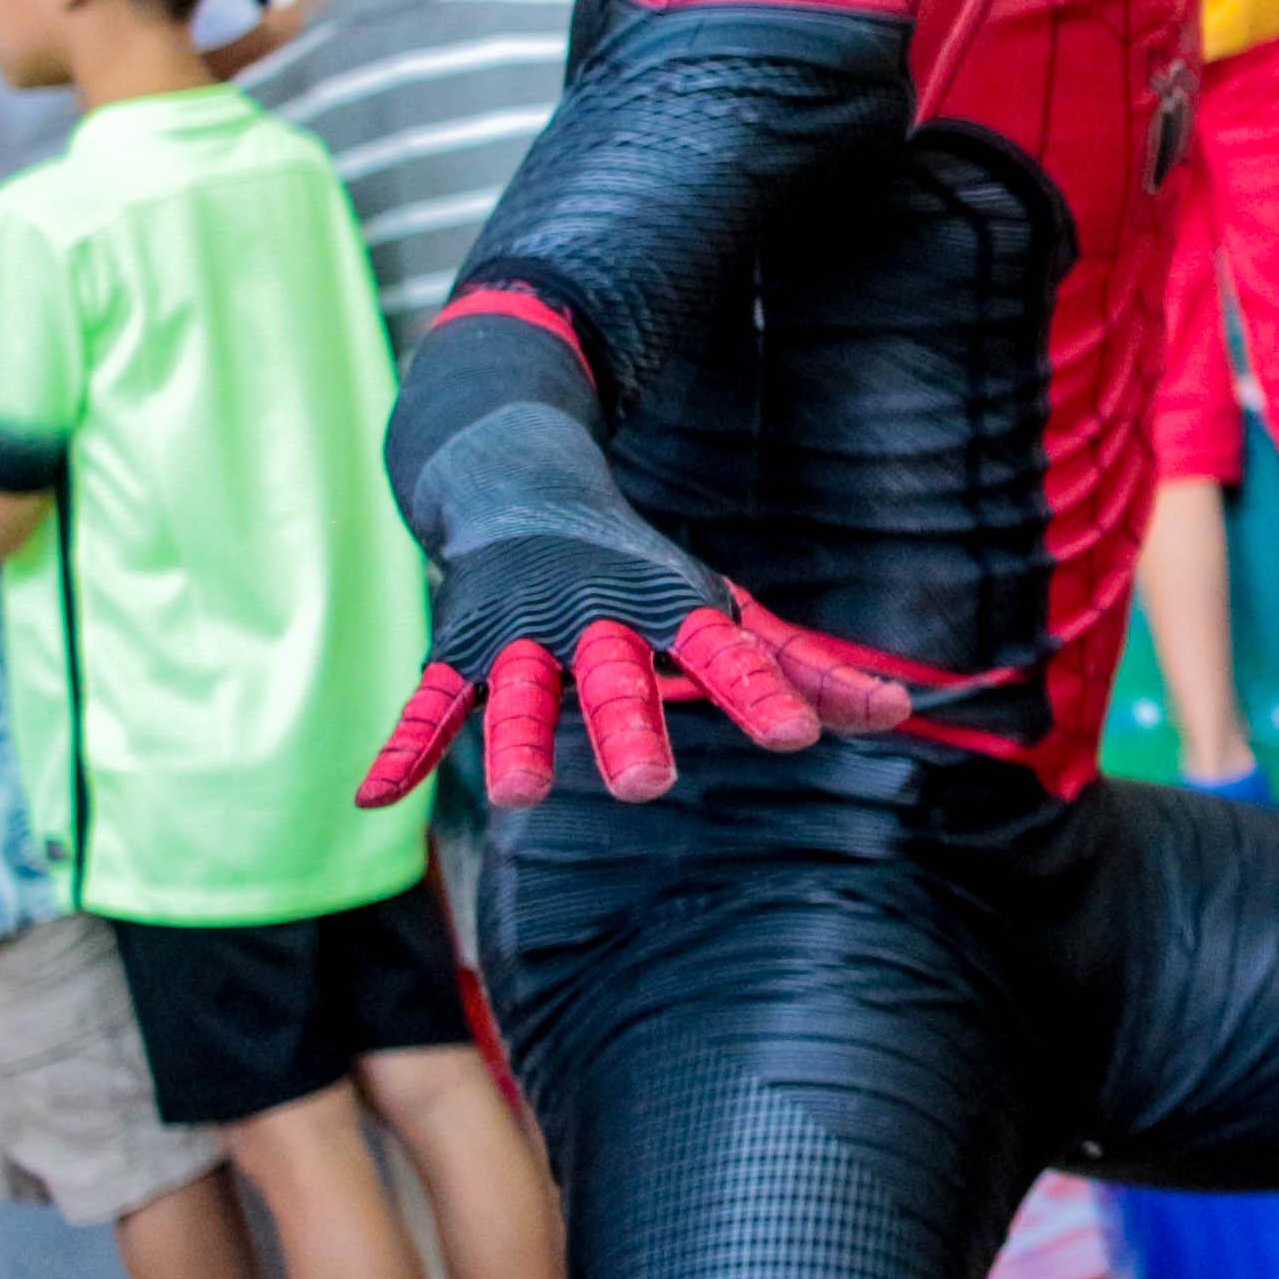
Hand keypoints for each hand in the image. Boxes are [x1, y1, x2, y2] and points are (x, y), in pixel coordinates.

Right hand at [365, 404, 916, 804]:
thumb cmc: (645, 571)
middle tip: (647, 787)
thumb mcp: (726, 610)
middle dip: (630, 728)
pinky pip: (428, 701)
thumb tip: (904, 713)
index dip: (762, 695)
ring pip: (519, 692)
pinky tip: (374, 799)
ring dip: (514, 741)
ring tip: (517, 798)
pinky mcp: (460, 648)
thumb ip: (806, 669)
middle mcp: (597, 620)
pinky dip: (402, 746)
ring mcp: (522, 634)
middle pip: (617, 679)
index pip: (726, 657)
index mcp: (672, 610)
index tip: (799, 736)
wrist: (523, 479)